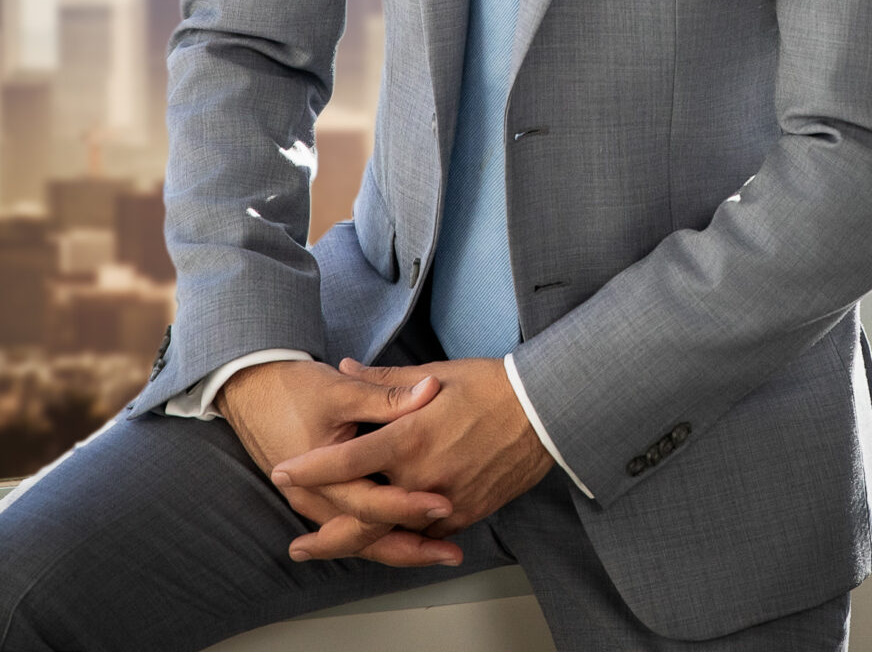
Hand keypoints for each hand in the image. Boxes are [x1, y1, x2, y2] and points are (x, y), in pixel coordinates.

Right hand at [215, 358, 463, 566]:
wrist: (249, 391)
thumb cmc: (292, 388)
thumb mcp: (341, 389)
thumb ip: (386, 395)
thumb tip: (431, 389)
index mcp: (320, 475)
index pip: (370, 503)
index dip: (409, 504)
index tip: (445, 504)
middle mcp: (315, 500)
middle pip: (367, 536)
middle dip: (412, 547)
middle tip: (452, 554)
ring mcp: (315, 504)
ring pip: (361, 539)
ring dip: (401, 547)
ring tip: (441, 554)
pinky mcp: (319, 500)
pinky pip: (353, 527)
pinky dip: (382, 535)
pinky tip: (412, 539)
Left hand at [270, 357, 553, 561]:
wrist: (544, 413)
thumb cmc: (491, 386)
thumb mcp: (436, 373)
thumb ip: (385, 380)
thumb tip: (347, 366)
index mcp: (412, 437)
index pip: (349, 460)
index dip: (312, 469)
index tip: (284, 472)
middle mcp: (424, 476)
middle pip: (364, 519)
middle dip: (326, 537)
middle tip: (299, 548)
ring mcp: (445, 501)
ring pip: (393, 534)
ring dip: (359, 543)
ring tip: (330, 549)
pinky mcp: (464, 514)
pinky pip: (423, 533)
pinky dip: (400, 537)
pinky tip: (383, 539)